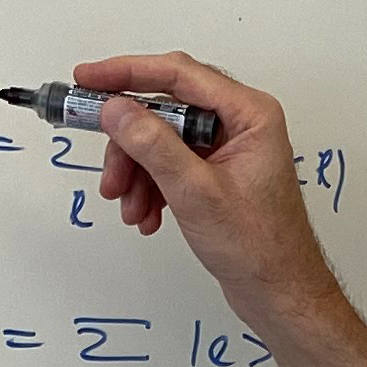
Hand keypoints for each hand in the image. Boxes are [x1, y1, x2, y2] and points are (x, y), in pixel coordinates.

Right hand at [67, 50, 338, 336]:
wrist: (279, 293)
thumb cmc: (259, 247)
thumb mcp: (196, 192)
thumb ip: (153, 146)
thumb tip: (116, 109)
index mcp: (249, 113)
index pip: (178, 74)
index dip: (126, 73)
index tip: (87, 79)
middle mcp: (240, 122)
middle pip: (164, 110)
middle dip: (129, 144)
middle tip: (109, 174)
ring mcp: (227, 147)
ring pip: (161, 141)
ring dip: (137, 173)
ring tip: (129, 208)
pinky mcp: (216, 172)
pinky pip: (170, 164)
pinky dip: (151, 187)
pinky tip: (146, 216)